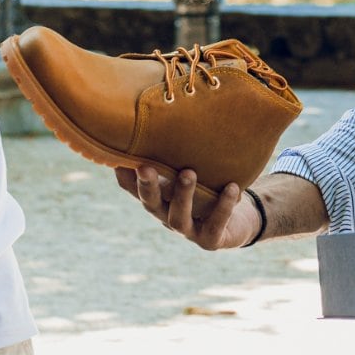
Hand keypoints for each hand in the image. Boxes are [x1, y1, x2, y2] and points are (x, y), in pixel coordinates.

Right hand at [117, 165, 260, 250]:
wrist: (236, 224)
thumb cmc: (207, 191)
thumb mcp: (189, 171)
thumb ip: (175, 154)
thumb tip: (165, 114)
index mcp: (159, 199)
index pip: (134, 189)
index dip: (124, 175)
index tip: (118, 157)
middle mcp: (167, 216)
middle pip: (150, 203)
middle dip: (147, 186)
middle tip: (145, 167)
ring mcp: (188, 231)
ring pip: (178, 218)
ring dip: (183, 195)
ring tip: (189, 173)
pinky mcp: (211, 240)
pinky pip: (215, 224)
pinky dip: (223, 206)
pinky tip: (231, 187)